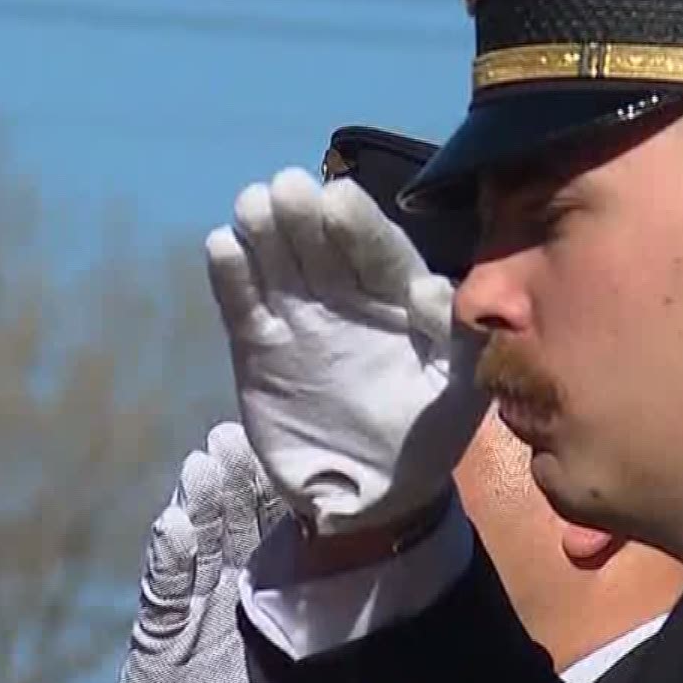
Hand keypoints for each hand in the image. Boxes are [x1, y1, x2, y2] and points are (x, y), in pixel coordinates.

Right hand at [114, 421, 307, 682]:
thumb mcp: (312, 653)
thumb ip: (329, 600)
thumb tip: (387, 542)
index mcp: (269, 579)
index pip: (276, 517)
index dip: (281, 480)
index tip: (291, 441)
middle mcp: (228, 578)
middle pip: (233, 515)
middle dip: (235, 475)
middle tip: (235, 436)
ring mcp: (193, 600)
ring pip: (198, 539)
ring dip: (199, 502)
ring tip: (204, 465)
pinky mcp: (161, 631)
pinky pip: (167, 590)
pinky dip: (169, 559)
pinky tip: (173, 528)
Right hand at [204, 167, 488, 535]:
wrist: (375, 494)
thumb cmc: (428, 435)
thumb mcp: (460, 390)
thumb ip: (454, 338)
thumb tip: (432, 288)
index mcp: (401, 297)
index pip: (379, 253)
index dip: (360, 227)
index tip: (338, 200)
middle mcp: (348, 296)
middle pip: (323, 247)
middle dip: (305, 217)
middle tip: (285, 188)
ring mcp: (301, 317)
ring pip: (280, 266)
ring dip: (264, 233)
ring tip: (251, 204)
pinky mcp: (260, 346)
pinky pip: (244, 307)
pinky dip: (232, 278)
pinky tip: (222, 246)